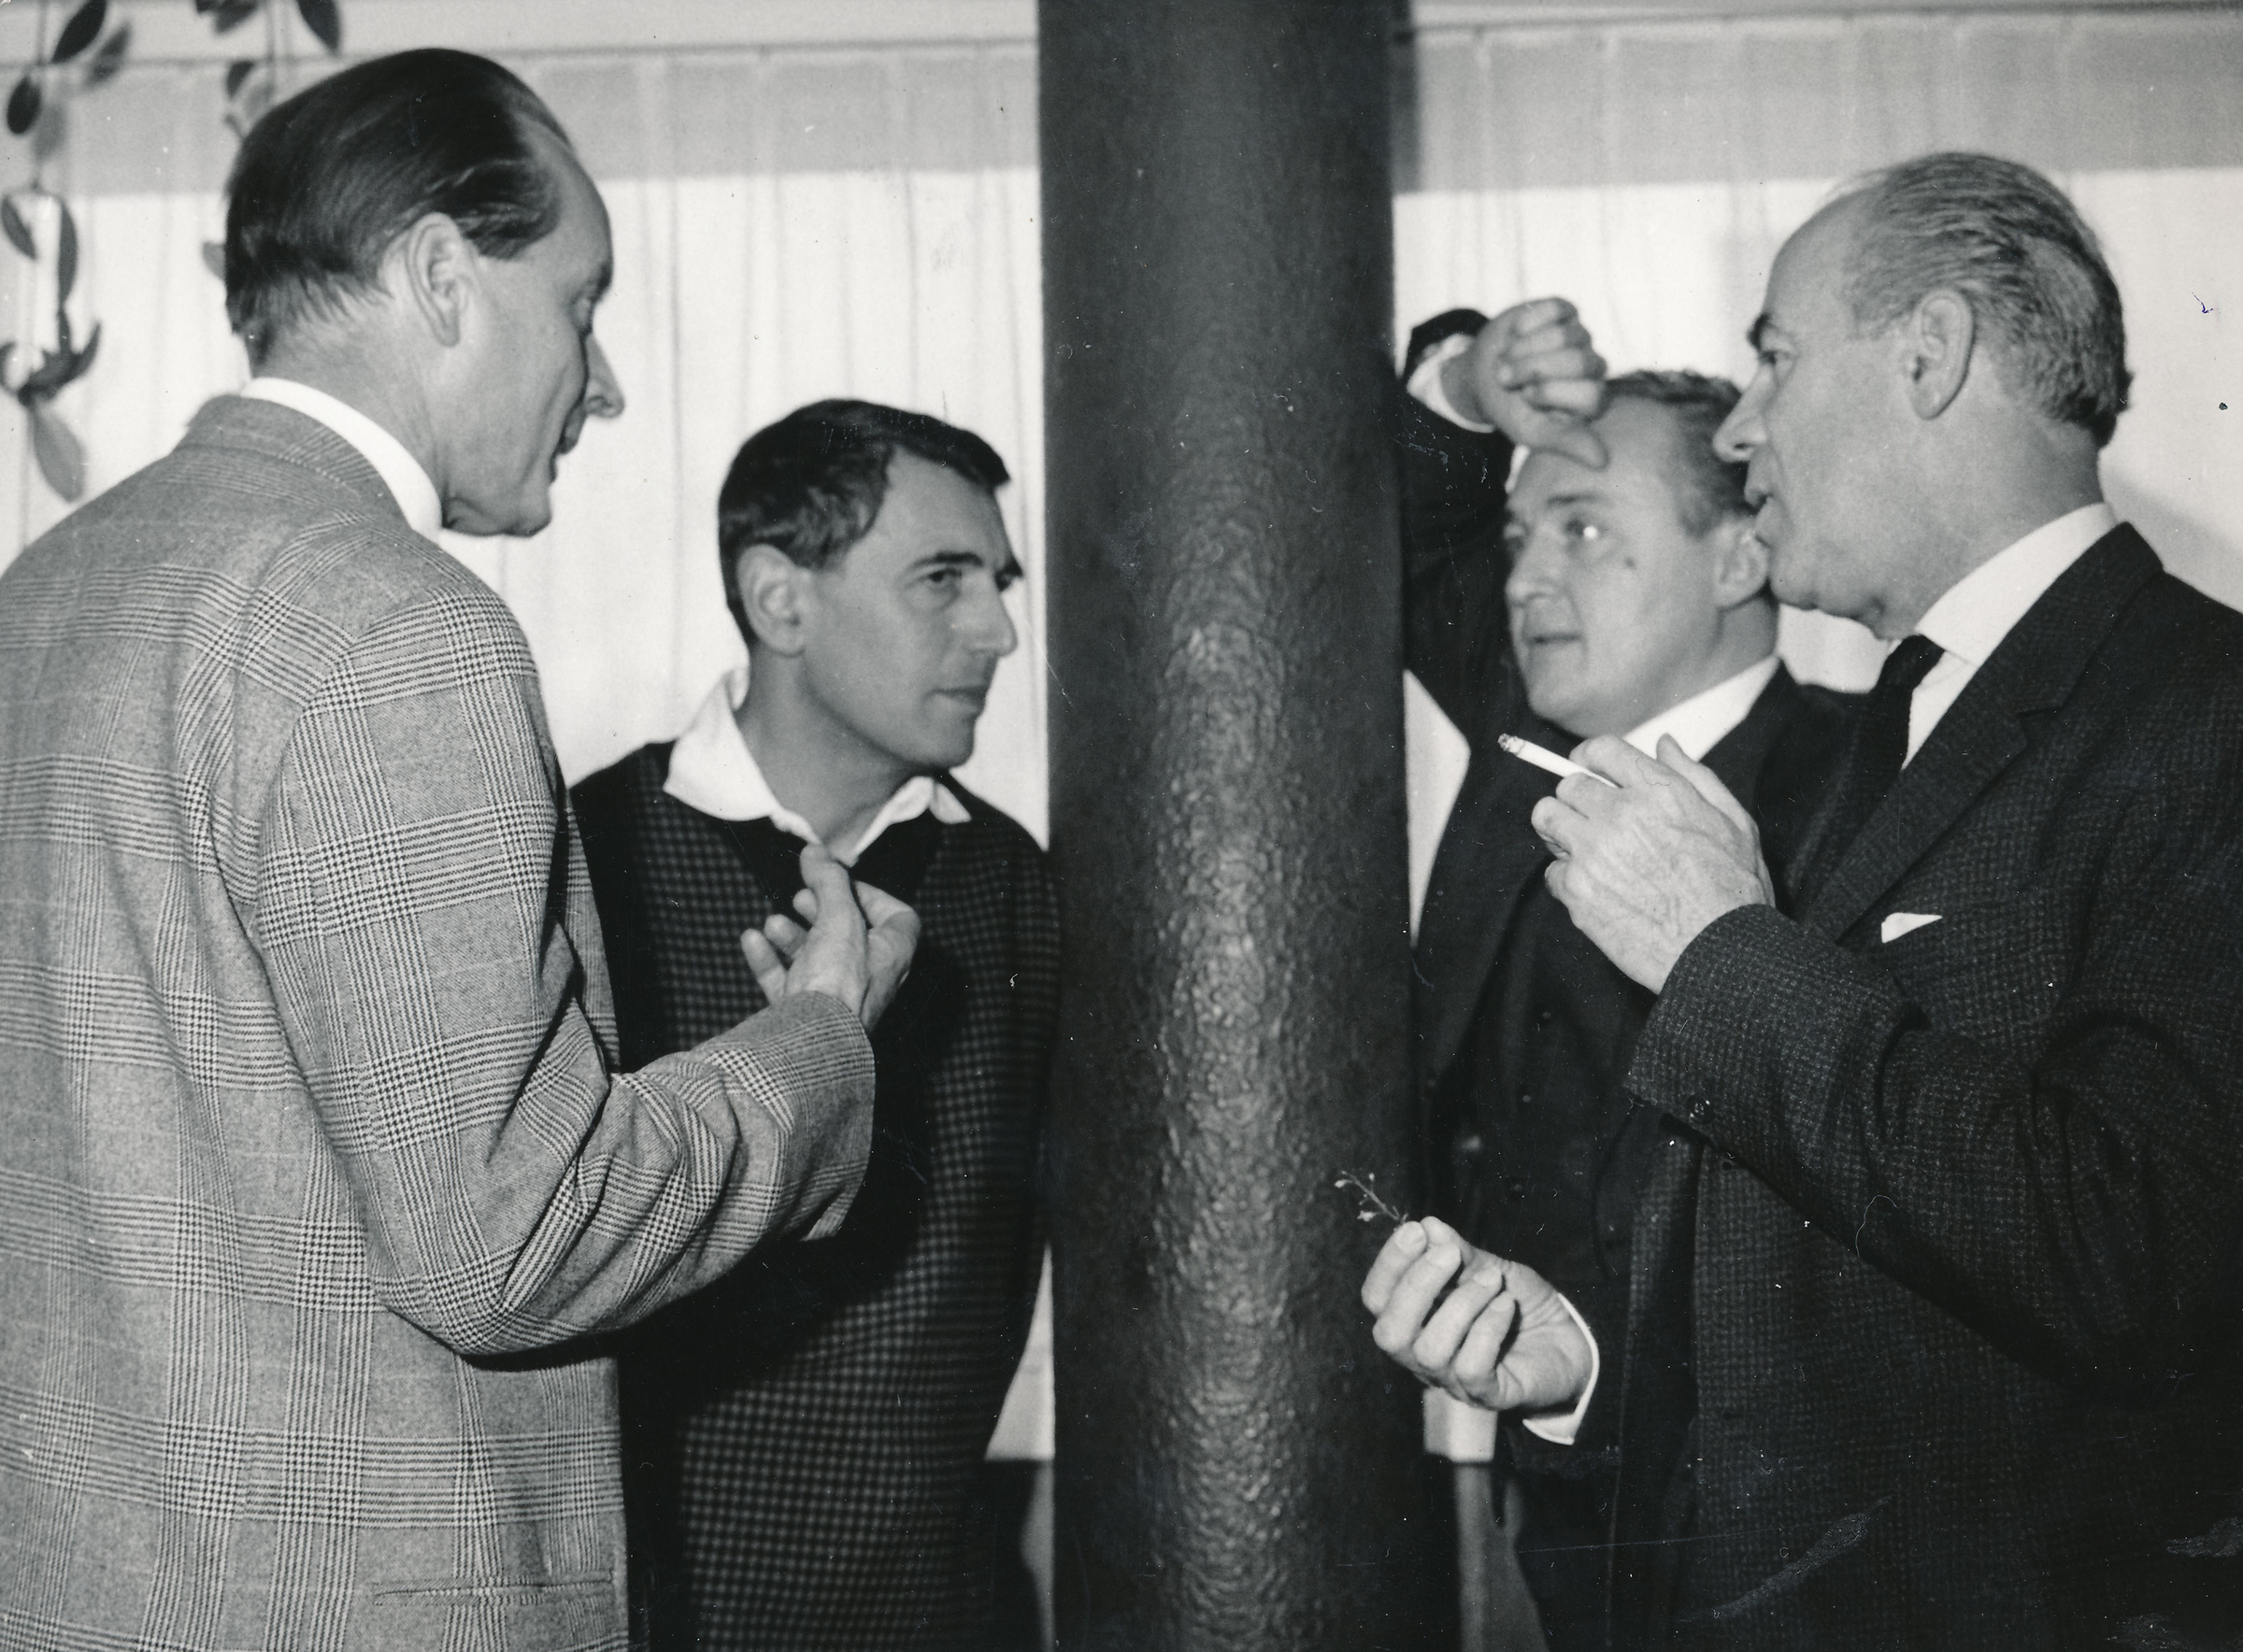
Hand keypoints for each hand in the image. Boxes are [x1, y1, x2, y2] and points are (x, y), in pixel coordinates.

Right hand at [738, 846, 921, 1029]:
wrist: (812, 1043)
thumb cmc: (839, 984)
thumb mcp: (839, 918)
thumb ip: (829, 881)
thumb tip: (816, 851)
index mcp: (892, 955)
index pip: (897, 917)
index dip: (871, 894)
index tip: (840, 882)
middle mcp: (869, 978)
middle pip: (849, 936)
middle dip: (822, 912)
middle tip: (802, 897)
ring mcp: (836, 999)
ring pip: (816, 959)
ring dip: (792, 935)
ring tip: (774, 921)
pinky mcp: (805, 1017)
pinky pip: (787, 984)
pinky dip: (769, 960)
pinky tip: (751, 940)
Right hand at [1362, 1217, 1592, 1414]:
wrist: (1571, 1341)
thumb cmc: (1518, 1304)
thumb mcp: (1491, 1269)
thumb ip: (1460, 1254)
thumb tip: (1428, 1226)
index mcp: (1415, 1321)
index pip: (1377, 1300)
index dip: (1389, 1265)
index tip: (1415, 1231)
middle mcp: (1424, 1356)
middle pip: (1390, 1333)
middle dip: (1415, 1286)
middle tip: (1450, 1255)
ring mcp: (1454, 1380)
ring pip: (1431, 1350)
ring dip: (1462, 1304)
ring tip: (1494, 1281)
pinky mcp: (1488, 1395)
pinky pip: (1472, 1367)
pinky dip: (1488, 1328)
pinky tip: (1507, 1306)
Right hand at [1443, 296, 1606, 466]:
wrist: (1481, 377)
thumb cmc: (1510, 409)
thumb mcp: (1531, 431)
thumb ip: (1566, 442)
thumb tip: (1602, 461)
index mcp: (1591, 400)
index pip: (1592, 395)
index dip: (1552, 394)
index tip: (1525, 398)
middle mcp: (1593, 367)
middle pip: (1580, 361)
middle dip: (1533, 369)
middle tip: (1506, 378)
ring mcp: (1580, 336)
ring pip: (1565, 334)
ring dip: (1523, 348)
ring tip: (1506, 359)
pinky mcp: (1565, 311)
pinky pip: (1554, 310)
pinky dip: (1525, 324)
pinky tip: (1515, 335)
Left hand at [1530, 734, 1774, 991]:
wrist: (1721, 953)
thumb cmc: (1735, 891)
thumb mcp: (1733, 822)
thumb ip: (1695, 777)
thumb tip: (1665, 744)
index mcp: (1659, 791)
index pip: (1600, 750)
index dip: (1589, 758)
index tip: (1588, 770)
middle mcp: (1620, 814)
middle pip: (1568, 785)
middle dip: (1578, 799)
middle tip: (1593, 821)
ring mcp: (1594, 852)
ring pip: (1546, 818)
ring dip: (1561, 830)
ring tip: (1585, 849)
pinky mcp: (1577, 890)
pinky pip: (1552, 871)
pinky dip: (1568, 879)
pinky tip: (1598, 889)